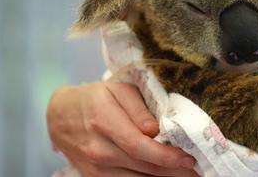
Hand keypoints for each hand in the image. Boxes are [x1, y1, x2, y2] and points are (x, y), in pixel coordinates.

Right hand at [47, 82, 198, 176]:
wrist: (59, 115)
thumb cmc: (95, 98)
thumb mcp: (118, 90)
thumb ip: (139, 109)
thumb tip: (156, 129)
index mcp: (105, 121)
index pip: (139, 145)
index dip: (166, 155)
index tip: (189, 158)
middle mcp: (98, 148)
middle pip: (142, 166)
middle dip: (173, 171)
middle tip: (198, 171)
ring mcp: (94, 166)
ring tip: (187, 176)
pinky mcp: (93, 176)